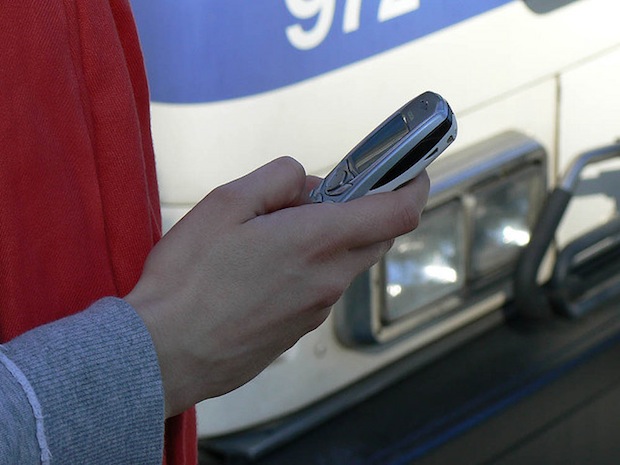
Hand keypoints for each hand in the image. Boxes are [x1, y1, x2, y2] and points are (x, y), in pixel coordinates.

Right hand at [126, 157, 428, 417]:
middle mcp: (328, 279)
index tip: (412, 170)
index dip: (413, 186)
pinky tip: (263, 270)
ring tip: (275, 234)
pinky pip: (322, 288)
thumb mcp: (226, 203)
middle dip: (363, 210)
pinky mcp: (300, 330)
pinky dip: (311, 268)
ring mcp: (317, 310)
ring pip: (345, 262)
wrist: (164, 354)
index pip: (397, 212)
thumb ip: (277, 180)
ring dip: (330, 240)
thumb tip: (307, 183)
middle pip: (375, 237)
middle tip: (320, 196)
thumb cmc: (188, 279)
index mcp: (317, 241)